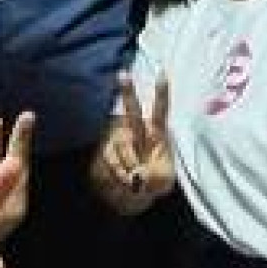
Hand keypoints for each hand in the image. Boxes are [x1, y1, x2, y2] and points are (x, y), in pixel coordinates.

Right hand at [95, 72, 174, 209]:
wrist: (131, 193)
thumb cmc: (153, 180)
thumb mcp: (163, 181)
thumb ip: (156, 174)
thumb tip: (137, 173)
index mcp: (155, 132)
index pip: (160, 110)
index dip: (161, 93)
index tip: (163, 74)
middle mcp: (135, 129)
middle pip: (132, 109)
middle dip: (127, 91)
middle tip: (123, 74)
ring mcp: (117, 138)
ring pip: (121, 146)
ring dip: (127, 168)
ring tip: (132, 181)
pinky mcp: (102, 150)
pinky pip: (108, 161)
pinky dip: (116, 175)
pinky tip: (121, 180)